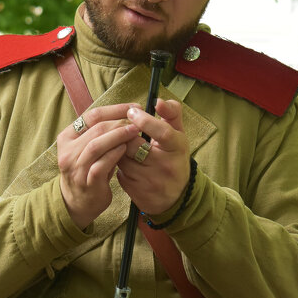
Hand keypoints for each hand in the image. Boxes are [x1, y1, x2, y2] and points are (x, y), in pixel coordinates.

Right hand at [57, 104, 139, 228]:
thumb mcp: (88, 149)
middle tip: (138, 120)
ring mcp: (76, 168)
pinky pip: (101, 164)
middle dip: (119, 121)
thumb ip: (100, 133)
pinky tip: (126, 149)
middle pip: (95, 128)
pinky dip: (115, 154)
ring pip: (97, 145)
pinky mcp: (87, 182)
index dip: (115, 109)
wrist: (77, 203)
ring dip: (118, 136)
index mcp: (67, 137)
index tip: (133, 107)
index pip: (91, 115)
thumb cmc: (88, 170)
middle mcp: (68, 151)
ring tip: (135, 131)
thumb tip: (127, 113)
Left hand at [117, 99, 189, 215]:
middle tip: (124, 132)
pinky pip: (119, 172)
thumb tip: (158, 100)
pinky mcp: (137, 192)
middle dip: (124, 136)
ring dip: (118, 150)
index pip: (162, 132)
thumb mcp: (179, 134)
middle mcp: (165, 166)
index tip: (131, 112)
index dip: (144, 121)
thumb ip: (171, 113)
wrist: (176, 196)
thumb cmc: (174, 157)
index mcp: (177, 147)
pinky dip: (118, 165)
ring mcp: (150, 181)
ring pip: (122, 158)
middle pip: (133, 145)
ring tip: (125, 148)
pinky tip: (126, 164)